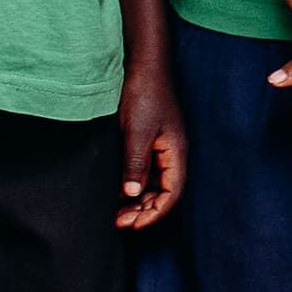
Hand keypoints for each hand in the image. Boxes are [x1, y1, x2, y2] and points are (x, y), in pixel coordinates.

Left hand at [115, 65, 184, 229]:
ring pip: (153, 184)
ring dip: (137, 201)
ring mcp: (160, 148)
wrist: (142, 66)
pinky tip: (116, 191)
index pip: (172, 193)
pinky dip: (132, 186)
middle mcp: (171, 154)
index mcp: (176, 152)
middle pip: (164, 192)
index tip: (132, 225)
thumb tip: (134, 194)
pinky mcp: (148, 142)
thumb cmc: (144, 95)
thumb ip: (136, 163)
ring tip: (115, 212)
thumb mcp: (137, 131)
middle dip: (144, 211)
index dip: (154, 213)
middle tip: (118, 222)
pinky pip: (144, 172)